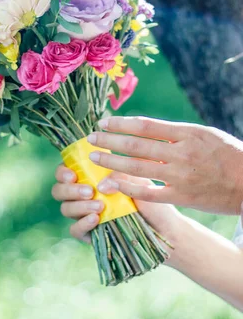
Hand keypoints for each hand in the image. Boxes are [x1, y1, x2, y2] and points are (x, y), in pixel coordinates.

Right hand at [52, 165, 180, 253]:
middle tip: (88, 191)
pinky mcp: (90, 235)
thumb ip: (120, 176)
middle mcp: (84, 196)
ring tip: (99, 206)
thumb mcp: (140, 182)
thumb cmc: (152, 200)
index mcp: (91, 178)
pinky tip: (95, 220)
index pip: (67, 171)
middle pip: (59, 190)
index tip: (72, 174)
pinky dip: (82, 223)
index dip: (63, 171)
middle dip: (69, 189)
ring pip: (65, 209)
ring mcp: (85, 216)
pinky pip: (74, 230)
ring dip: (78, 206)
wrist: (165, 230)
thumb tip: (100, 184)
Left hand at [87, 116, 242, 214]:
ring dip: (112, 162)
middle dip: (109, 141)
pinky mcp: (181, 196)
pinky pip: (149, 192)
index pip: (145, 125)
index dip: (121, 123)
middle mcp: (180, 152)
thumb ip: (175, 132)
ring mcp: (180, 175)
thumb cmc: (228, 154)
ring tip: (95, 159)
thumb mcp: (204, 134)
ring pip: (138, 168)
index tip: (104, 122)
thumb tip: (145, 128)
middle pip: (136, 145)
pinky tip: (113, 184)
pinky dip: (129, 188)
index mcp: (186, 133)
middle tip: (90, 139)